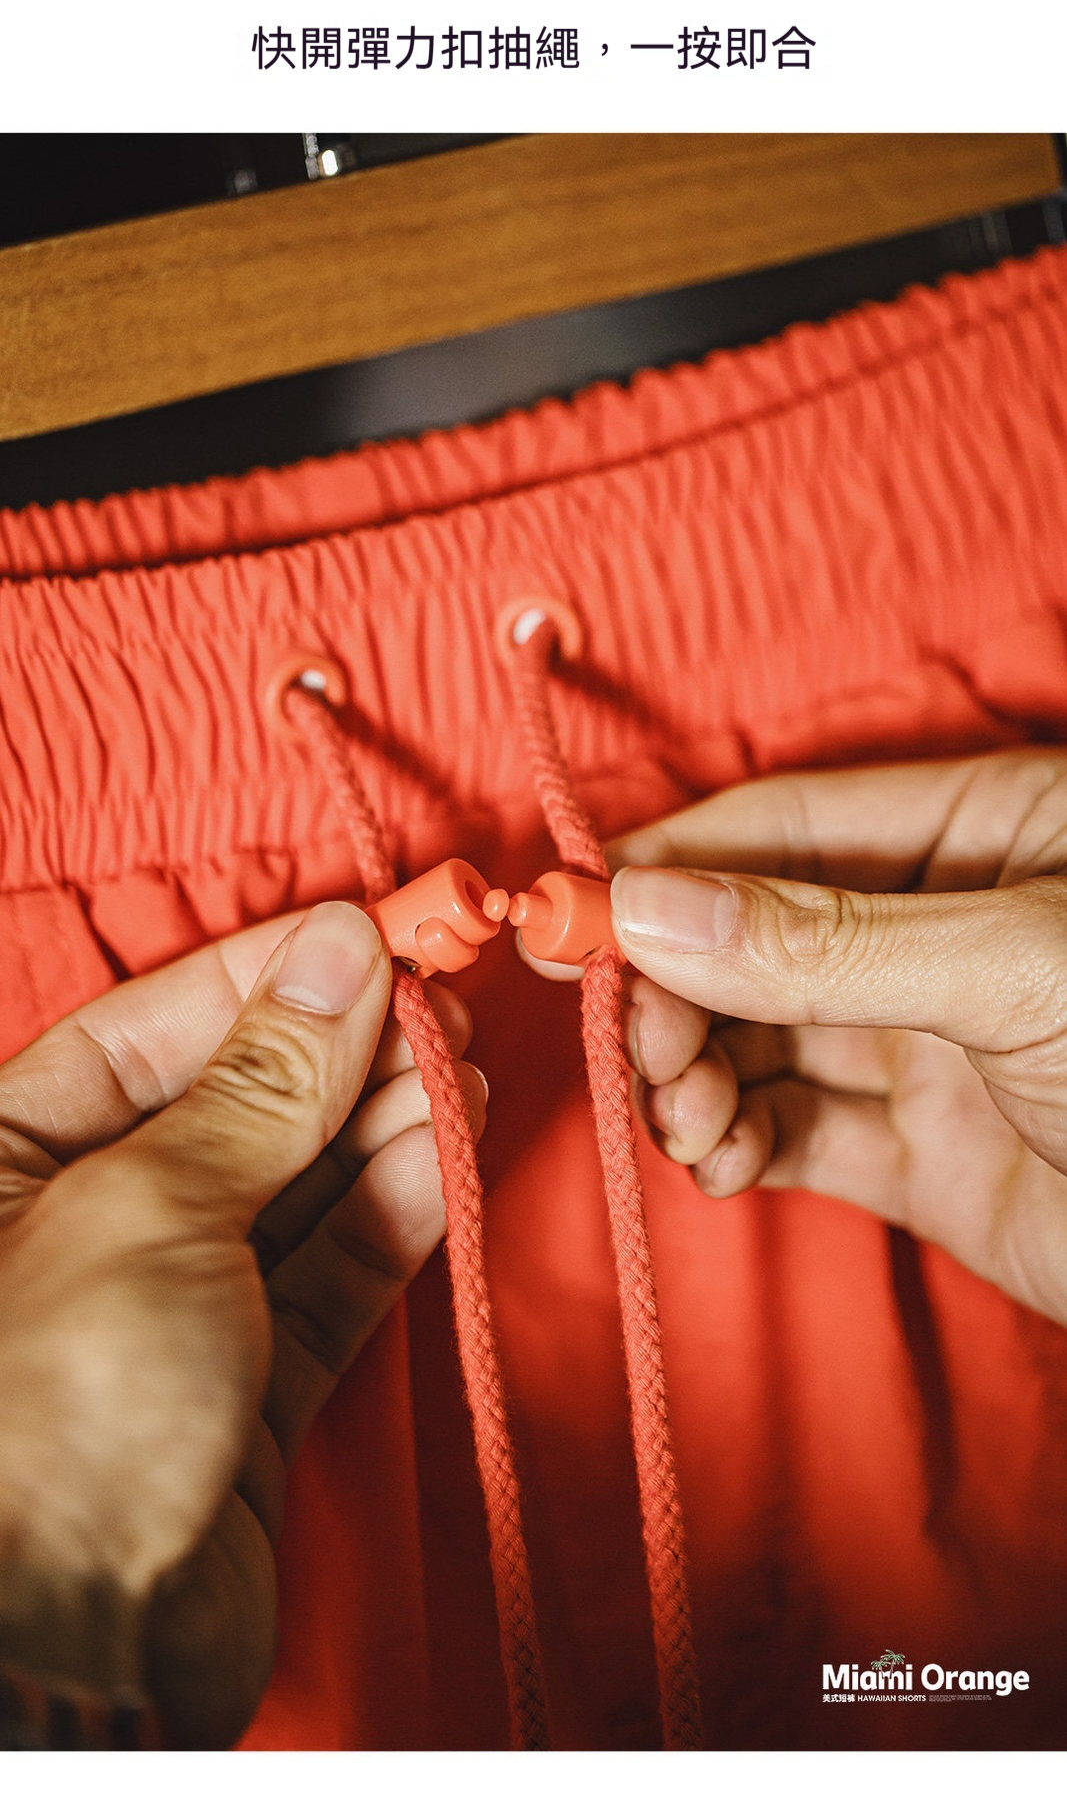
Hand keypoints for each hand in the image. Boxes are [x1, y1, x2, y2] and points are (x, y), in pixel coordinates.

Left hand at [0, 901, 484, 1745]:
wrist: (70, 1659)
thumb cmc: (49, 1410)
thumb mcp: (150, 1204)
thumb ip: (261, 1083)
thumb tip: (338, 955)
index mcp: (1, 1165)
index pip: (145, 1031)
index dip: (264, 976)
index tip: (369, 930)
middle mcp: (77, 1232)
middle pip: (228, 1107)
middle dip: (337, 1050)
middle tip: (440, 995)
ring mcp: (167, 1317)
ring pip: (292, 1190)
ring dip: (382, 1124)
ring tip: (463, 1063)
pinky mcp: (245, 1397)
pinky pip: (327, 1279)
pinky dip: (392, 1214)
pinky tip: (449, 1147)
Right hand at [596, 750, 1066, 1326]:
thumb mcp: (1013, 969)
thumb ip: (824, 943)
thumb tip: (648, 905)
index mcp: (977, 831)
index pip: (779, 824)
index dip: (663, 863)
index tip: (562, 912)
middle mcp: (936, 927)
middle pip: (747, 934)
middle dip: (674, 989)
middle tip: (636, 1045)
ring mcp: (925, 1041)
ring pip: (754, 1036)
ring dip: (691, 1073)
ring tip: (688, 1119)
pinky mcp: (919, 1154)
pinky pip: (790, 1131)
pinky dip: (732, 1144)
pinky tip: (719, 1161)